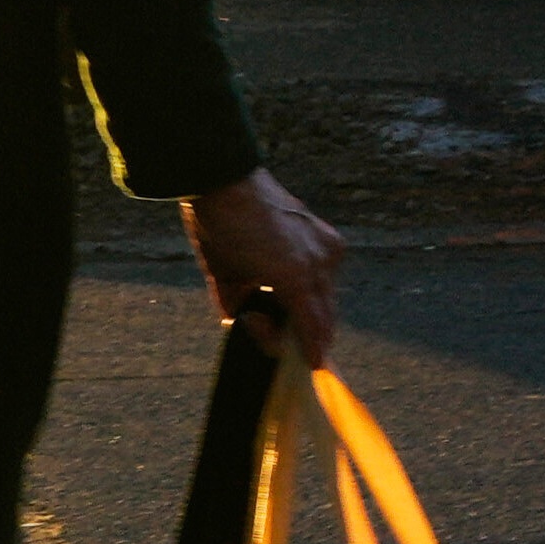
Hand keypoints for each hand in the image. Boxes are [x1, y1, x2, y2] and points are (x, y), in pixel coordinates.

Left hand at [180, 169, 345, 366]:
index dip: (313, 351)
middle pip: (326, 315)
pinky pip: (327, 270)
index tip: (312, 365)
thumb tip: (267, 332)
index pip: (313, 329)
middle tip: (306, 349)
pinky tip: (293, 284)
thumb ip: (244, 312)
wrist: (223, 178)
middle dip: (315, 334)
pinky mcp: (327, 234)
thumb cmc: (217, 231)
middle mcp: (319, 264)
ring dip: (314, 307)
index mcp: (294, 279)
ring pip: (327, 293)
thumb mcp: (222, 279)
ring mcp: (327, 247)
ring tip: (293, 316)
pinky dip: (314, 282)